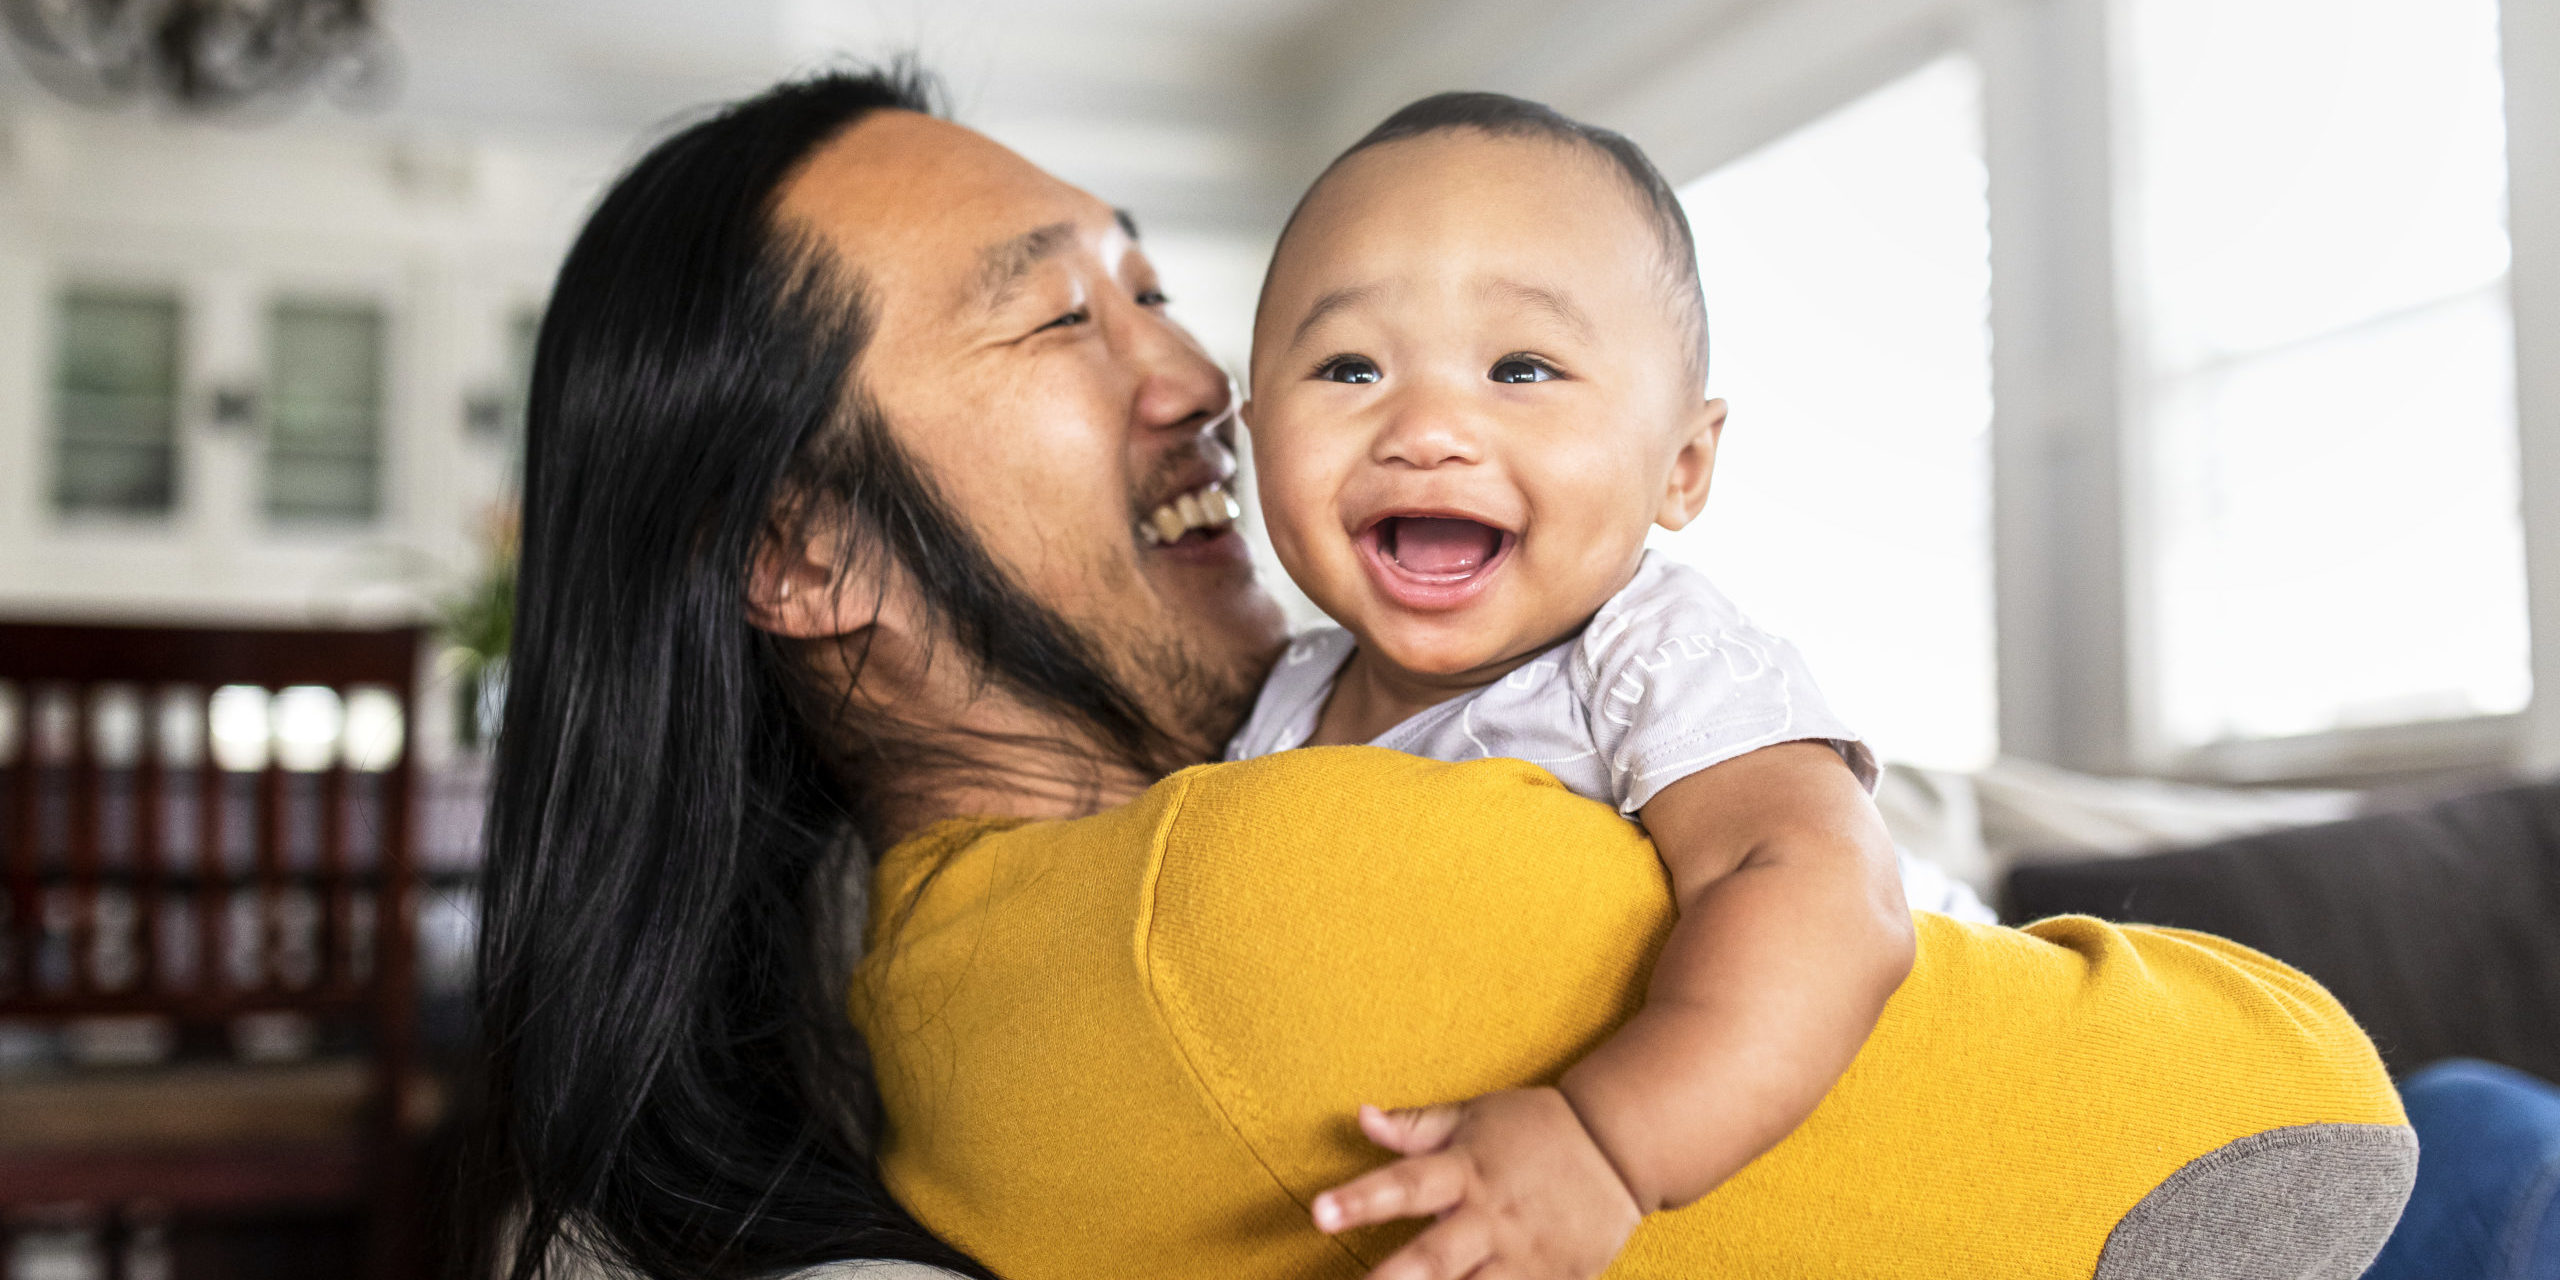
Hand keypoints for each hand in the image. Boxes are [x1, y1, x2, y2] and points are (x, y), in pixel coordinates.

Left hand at [1309, 1088, 1641, 1279]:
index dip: (1361, 1200)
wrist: (1621, 1150)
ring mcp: (1524, 1260)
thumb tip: (1361, 1117)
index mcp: (1467, 1171)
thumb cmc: (1537, 1130)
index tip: (1318, 1213)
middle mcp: (1491, 1220)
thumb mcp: (1476, 1116)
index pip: (1406, 1184)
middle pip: (1436, 1258)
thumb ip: (1417, 1126)